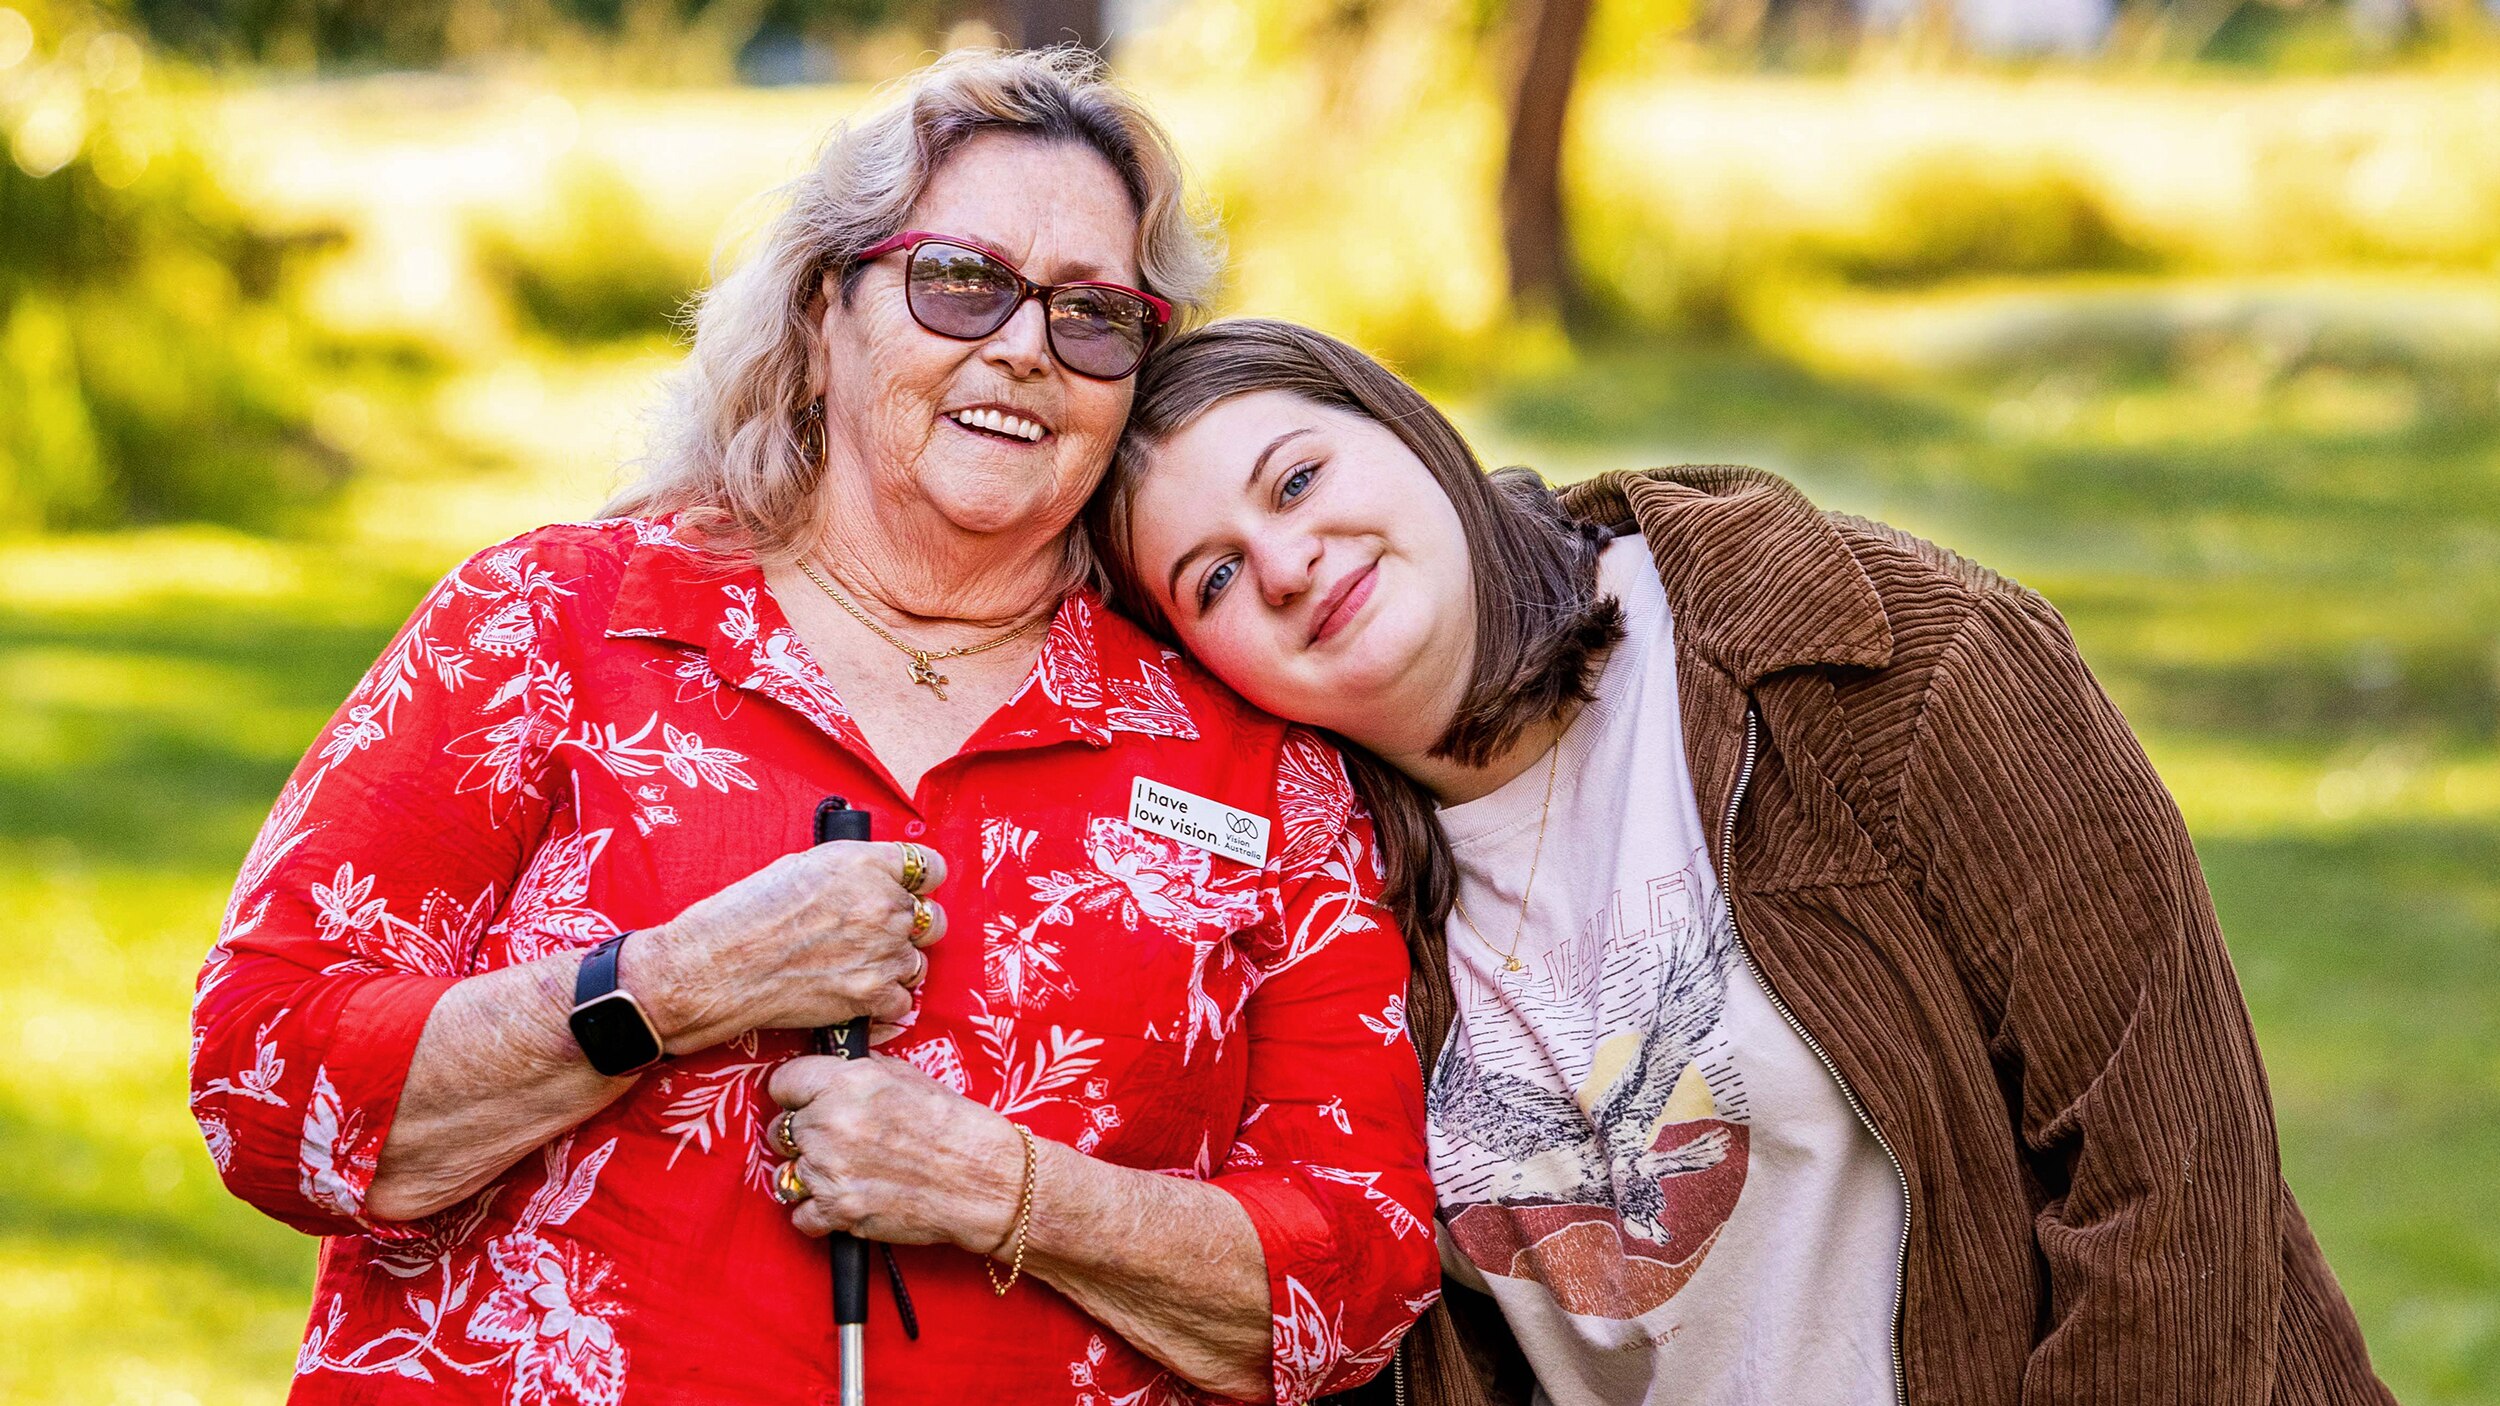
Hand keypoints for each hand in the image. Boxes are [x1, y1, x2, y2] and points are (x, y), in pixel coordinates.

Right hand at [630, 840, 948, 1054]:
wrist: (717, 966)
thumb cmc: (744, 914)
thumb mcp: (802, 866)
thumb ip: (851, 871)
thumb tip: (872, 879)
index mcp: (867, 864)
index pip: (931, 867)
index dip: (921, 882)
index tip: (912, 891)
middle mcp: (884, 905)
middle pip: (932, 919)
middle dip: (910, 928)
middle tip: (877, 936)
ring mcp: (882, 953)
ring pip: (917, 963)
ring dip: (894, 967)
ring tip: (854, 968)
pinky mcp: (872, 996)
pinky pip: (901, 1002)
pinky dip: (881, 1003)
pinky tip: (851, 994)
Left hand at [765, 1054, 1024, 1252]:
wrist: (980, 1178)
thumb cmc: (950, 1125)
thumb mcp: (904, 1076)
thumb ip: (855, 1073)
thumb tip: (828, 1073)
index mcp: (844, 1083)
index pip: (782, 1083)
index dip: (795, 1094)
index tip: (805, 1102)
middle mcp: (829, 1124)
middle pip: (780, 1130)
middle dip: (804, 1136)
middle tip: (837, 1141)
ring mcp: (829, 1170)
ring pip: (787, 1174)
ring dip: (811, 1175)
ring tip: (846, 1173)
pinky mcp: (837, 1211)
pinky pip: (800, 1215)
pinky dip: (819, 1214)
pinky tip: (846, 1201)